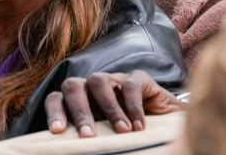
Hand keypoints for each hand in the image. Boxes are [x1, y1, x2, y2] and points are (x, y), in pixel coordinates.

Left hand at [45, 71, 183, 137]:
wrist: (171, 126)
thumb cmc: (133, 137)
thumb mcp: (109, 140)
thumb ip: (96, 143)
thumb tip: (82, 153)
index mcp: (80, 103)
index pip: (57, 99)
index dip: (54, 112)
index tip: (58, 132)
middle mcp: (93, 89)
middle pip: (72, 86)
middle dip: (78, 110)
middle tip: (88, 135)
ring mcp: (114, 81)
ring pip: (98, 80)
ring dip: (108, 107)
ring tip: (122, 131)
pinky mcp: (138, 79)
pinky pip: (130, 85)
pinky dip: (133, 106)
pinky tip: (139, 127)